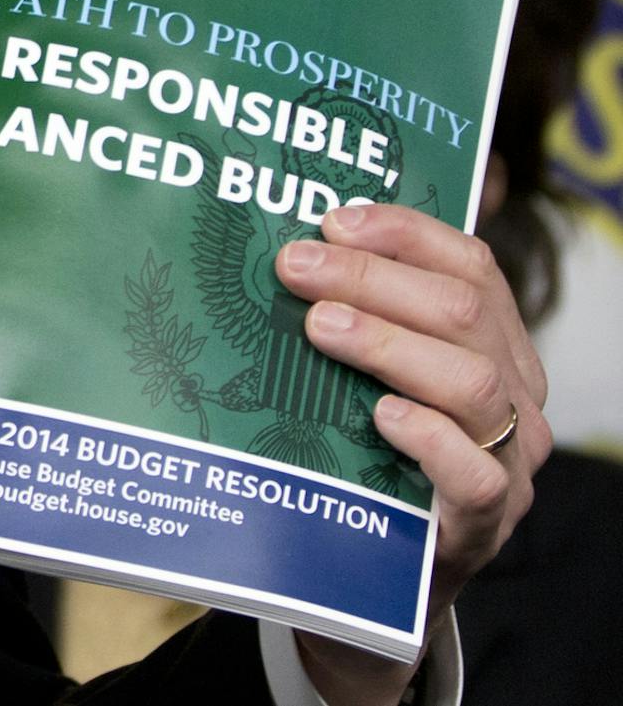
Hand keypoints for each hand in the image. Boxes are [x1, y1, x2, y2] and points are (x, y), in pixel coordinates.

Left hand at [274, 202, 550, 704]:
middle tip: (295, 266)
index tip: (331, 220)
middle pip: (461, 311)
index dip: (403, 232)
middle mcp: (512, 393)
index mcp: (493, 342)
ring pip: (471, 381)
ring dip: (388, 342)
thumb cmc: (372, 453)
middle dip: (371, 278)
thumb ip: (354, 314)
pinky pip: (475, 473)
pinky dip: (428, 435)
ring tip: (319, 326)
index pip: (469, 264)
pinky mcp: (486, 521)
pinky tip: (379, 415)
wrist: (387, 573)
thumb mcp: (368, 373)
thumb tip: (282, 245)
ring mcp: (508, 459)